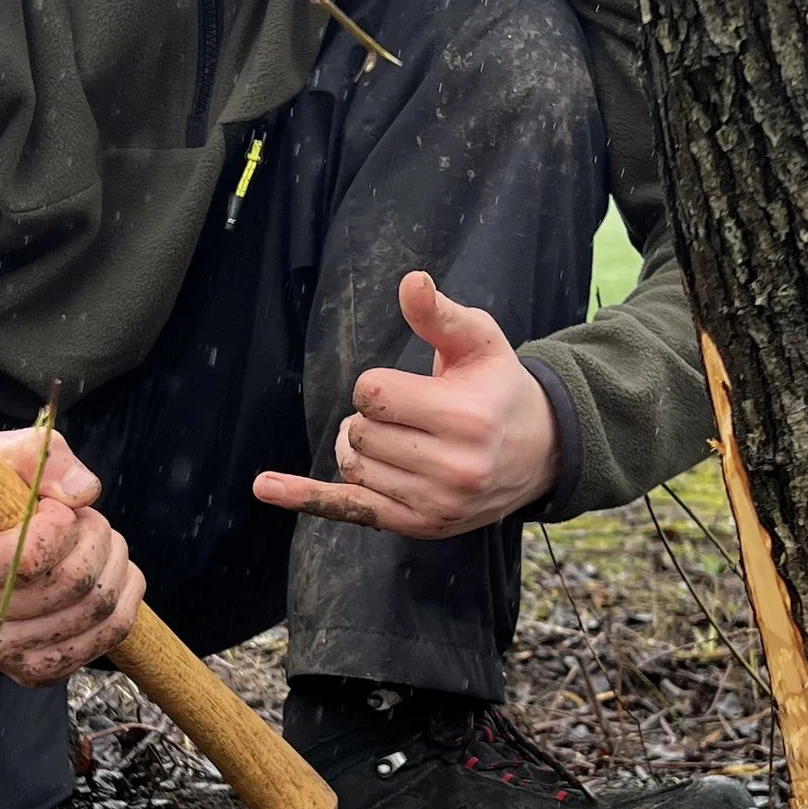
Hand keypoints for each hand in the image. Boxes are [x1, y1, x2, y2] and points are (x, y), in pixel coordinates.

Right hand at [0, 429, 144, 682]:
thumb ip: (41, 457)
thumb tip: (84, 492)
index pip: (29, 556)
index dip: (61, 524)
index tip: (56, 510)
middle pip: (72, 583)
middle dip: (98, 538)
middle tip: (88, 521)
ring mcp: (0, 655)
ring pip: (97, 610)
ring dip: (116, 563)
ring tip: (99, 542)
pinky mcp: (34, 672)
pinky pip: (107, 637)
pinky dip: (126, 597)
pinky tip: (112, 573)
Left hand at [254, 271, 559, 539]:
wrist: (540, 452)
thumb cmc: (498, 386)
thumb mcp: (479, 342)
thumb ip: (439, 315)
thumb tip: (411, 282)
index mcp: (464, 418)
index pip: (372, 395)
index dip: (379, 385)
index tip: (408, 388)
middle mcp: (453, 468)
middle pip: (359, 432)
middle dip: (371, 416)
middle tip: (406, 414)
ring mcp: (436, 504)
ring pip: (353, 467)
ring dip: (359, 446)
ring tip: (394, 437)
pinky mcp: (422, 526)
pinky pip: (350, 510)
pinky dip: (306, 497)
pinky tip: (266, 486)